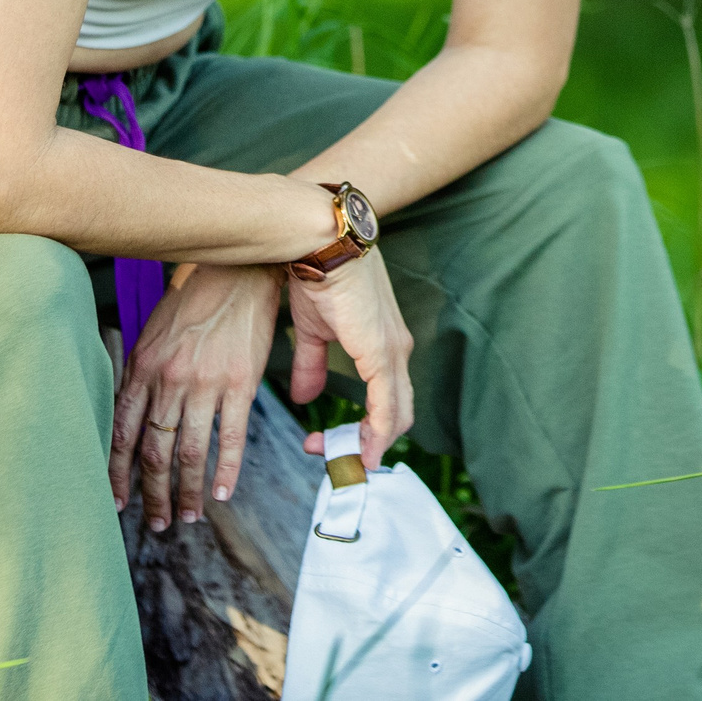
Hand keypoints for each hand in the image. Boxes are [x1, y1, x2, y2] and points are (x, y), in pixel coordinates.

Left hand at [111, 262, 283, 531]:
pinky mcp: (241, 383)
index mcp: (144, 367)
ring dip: (187, 491)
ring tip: (187, 516)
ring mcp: (206, 383)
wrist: (237, 270)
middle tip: (157, 522)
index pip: (122, 432)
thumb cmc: (193, 300)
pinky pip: (231, 437)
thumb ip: (142, 374)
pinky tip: (221, 493)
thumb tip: (132, 416)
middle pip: (154, 451)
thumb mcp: (154, 333)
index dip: (117, 472)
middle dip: (153, 493)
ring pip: (190, 452)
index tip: (117, 501)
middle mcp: (170, 379)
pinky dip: (226, 471)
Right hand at [286, 251, 413, 469]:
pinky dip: (376, 435)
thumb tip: (304, 397)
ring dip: (368, 444)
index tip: (331, 441)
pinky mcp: (381, 354)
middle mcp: (397, 351)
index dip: (364, 428)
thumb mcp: (313, 329)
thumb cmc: (319, 276)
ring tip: (340, 458)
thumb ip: (313, 365)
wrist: (320, 243)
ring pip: (396, 416)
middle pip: (397, 414)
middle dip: (366, 442)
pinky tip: (362, 452)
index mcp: (384, 344)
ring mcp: (393, 353)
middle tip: (331, 454)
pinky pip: (386, 407)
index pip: (386, 399)